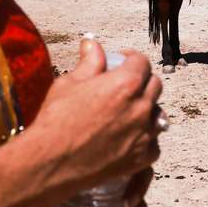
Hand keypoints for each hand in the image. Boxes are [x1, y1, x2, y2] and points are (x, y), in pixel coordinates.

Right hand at [31, 39, 162, 193]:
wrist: (50, 162)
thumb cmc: (56, 121)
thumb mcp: (69, 83)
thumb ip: (90, 62)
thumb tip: (92, 44)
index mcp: (125, 83)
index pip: (142, 62)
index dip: (131, 59)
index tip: (123, 61)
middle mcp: (140, 107)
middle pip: (155, 85)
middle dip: (141, 82)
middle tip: (125, 87)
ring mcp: (144, 134)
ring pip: (157, 114)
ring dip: (146, 110)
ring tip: (127, 113)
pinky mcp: (143, 157)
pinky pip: (154, 142)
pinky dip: (144, 138)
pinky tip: (128, 137)